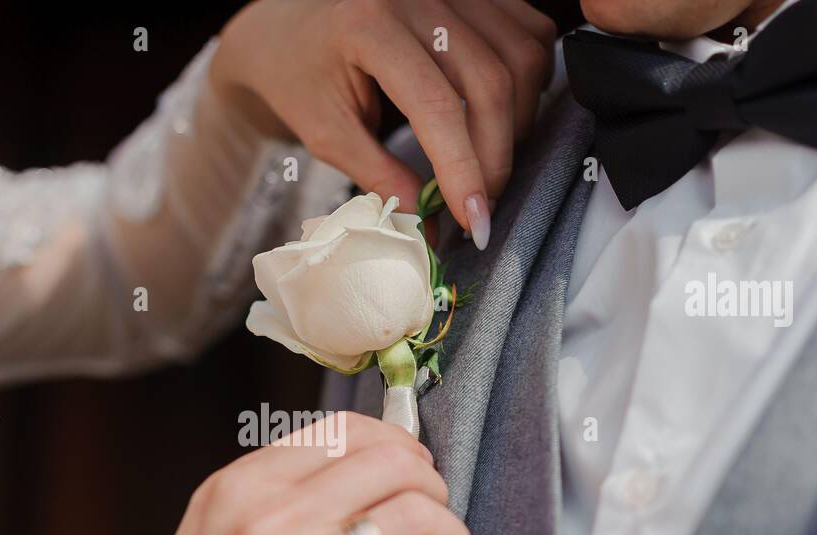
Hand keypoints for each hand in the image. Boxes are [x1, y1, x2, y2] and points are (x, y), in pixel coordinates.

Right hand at [50, 413, 477, 534]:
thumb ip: (271, 500)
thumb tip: (360, 476)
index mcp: (240, 487)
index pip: (346, 430)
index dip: (399, 447)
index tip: (412, 476)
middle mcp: (270, 519)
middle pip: (397, 463)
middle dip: (434, 490)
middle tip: (431, 529)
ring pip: (422, 517)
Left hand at [209, 0, 556, 246]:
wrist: (286, 22)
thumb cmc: (298, 74)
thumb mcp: (326, 134)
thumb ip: (381, 179)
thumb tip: (433, 230)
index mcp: (368, 25)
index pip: (437, 106)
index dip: (463, 170)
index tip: (474, 223)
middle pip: (491, 83)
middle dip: (494, 158)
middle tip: (480, 207)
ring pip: (522, 59)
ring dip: (518, 123)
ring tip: (487, 164)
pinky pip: (530, 33)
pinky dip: (528, 82)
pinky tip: (502, 116)